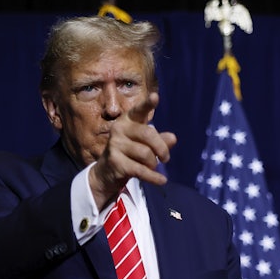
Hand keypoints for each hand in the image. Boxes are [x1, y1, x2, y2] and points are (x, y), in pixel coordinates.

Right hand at [90, 92, 176, 208]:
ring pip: (146, 154)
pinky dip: (153, 177)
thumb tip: (172, 138)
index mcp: (128, 120)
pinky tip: (161, 181)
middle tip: (166, 159)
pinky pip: (140, 170)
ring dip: (154, 164)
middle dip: (162, 148)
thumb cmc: (129, 153)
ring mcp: (115, 145)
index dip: (147, 104)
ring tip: (152, 167)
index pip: (139, 110)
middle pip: (148, 134)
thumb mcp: (145, 144)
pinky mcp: (115, 162)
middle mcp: (119, 129)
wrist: (106, 172)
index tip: (155, 97)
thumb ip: (159, 140)